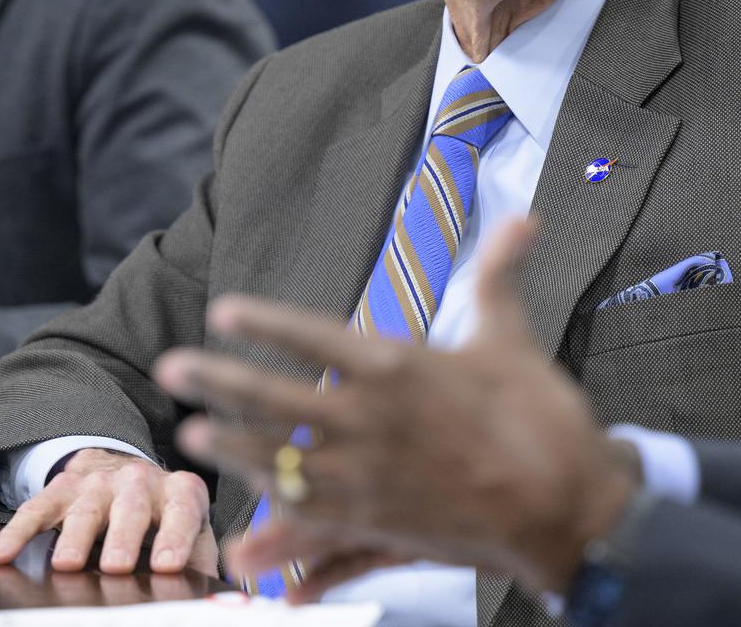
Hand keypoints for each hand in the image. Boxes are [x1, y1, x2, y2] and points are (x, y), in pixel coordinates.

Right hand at [0, 448, 217, 575]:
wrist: (120, 467)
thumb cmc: (161, 512)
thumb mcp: (188, 524)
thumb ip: (200, 552)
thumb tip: (211, 591)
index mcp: (178, 491)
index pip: (182, 511)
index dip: (176, 537)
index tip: (169, 565)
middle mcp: (139, 480)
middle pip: (132, 507)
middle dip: (123, 537)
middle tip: (116, 566)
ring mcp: (97, 483)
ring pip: (85, 509)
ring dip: (75, 537)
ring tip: (67, 564)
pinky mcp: (60, 489)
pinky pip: (35, 509)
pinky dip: (17, 533)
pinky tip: (0, 556)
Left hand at [155, 218, 640, 595]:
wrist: (566, 503)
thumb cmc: (540, 415)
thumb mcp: (512, 336)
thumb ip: (501, 274)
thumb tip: (524, 216)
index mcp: (399, 366)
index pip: (312, 337)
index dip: (262, 324)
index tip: (223, 312)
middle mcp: (369, 419)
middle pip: (274, 397)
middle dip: (219, 380)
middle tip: (174, 368)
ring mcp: (367, 474)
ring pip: (279, 460)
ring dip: (231, 445)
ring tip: (191, 433)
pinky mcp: (376, 522)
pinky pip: (309, 516)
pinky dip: (275, 512)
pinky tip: (248, 506)